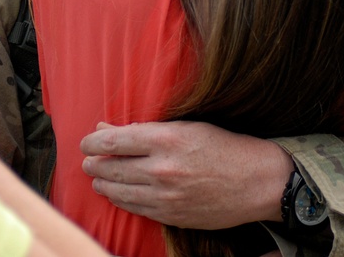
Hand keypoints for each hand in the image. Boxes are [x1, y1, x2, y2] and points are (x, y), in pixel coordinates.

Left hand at [80, 121, 293, 229]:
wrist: (257, 182)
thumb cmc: (224, 147)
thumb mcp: (186, 127)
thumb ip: (144, 130)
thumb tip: (107, 128)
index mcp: (167, 139)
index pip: (113, 141)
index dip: (92, 142)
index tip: (86, 142)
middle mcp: (162, 168)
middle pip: (110, 167)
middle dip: (93, 164)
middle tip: (88, 161)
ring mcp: (166, 195)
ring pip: (118, 191)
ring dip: (102, 183)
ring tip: (97, 178)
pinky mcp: (171, 215)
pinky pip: (135, 208)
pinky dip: (120, 200)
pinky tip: (115, 194)